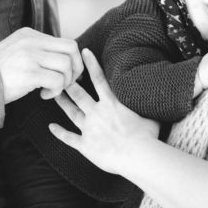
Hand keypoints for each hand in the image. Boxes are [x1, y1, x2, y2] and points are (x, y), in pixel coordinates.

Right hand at [0, 27, 82, 103]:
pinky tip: (43, 95)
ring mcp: (30, 56)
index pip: (65, 42)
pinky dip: (56, 91)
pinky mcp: (29, 73)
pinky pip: (57, 80)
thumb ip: (37, 50)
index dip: (72, 60)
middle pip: (72, 48)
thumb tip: (64, 59)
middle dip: (76, 68)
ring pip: (66, 65)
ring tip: (52, 89)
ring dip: (65, 82)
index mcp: (30, 34)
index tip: (67, 74)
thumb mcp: (17, 51)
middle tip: (67, 82)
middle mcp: (32, 42)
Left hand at [49, 49, 159, 175]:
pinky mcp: (85, 145)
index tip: (83, 52)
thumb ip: (145, 103)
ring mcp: (89, 129)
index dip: (91, 64)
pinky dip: (59, 132)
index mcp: (111, 104)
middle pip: (79, 94)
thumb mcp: (149, 113)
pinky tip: (51, 127)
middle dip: (69, 82)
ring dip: (62, 102)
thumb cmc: (147, 136)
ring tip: (53, 94)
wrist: (138, 156)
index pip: (99, 79)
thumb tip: (156, 92)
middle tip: (60, 73)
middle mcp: (97, 113)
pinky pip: (69, 138)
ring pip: (71, 112)